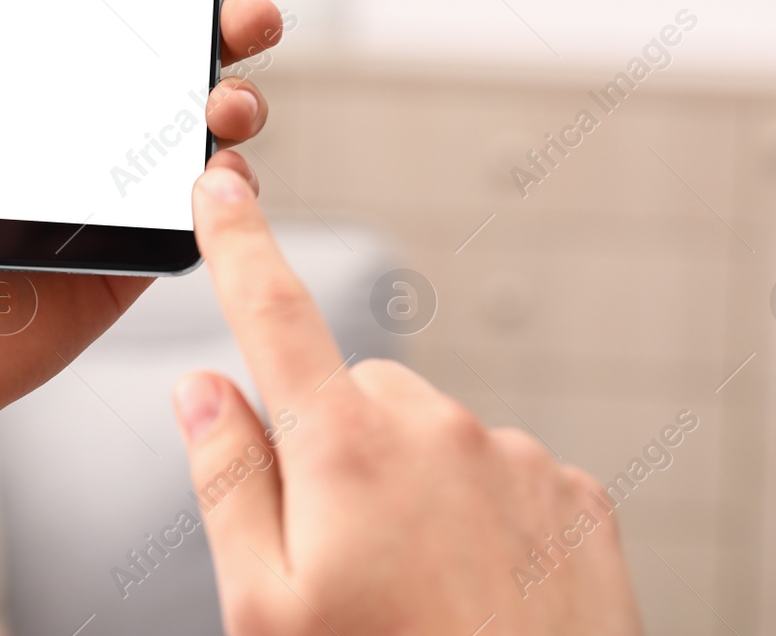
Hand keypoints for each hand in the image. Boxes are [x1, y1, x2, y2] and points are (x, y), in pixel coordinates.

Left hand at [0, 0, 282, 439]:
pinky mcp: (138, 250)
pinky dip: (228, 182)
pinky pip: (206, 210)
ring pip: (205, 125)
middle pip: (181, 55)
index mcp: (35, 77)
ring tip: (229, 99)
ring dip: (239, 97)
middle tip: (251, 10)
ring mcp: (119, 187)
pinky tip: (218, 166)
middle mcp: (88, 124)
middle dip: (233, 18)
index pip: (116, 0)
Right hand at [172, 167, 644, 635]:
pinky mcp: (574, 493)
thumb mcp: (263, 611)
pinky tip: (481, 594)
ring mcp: (513, 456)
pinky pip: (502, 473)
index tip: (220, 182)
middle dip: (336, 447)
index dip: (239, 241)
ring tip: (419, 594)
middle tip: (340, 559)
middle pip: (355, 394)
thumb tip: (202, 387)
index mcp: (343, 448)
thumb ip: (227, 480)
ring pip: (431, 437)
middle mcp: (435, 427)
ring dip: (411, 486)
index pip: (272, 313)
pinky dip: (481, 514)